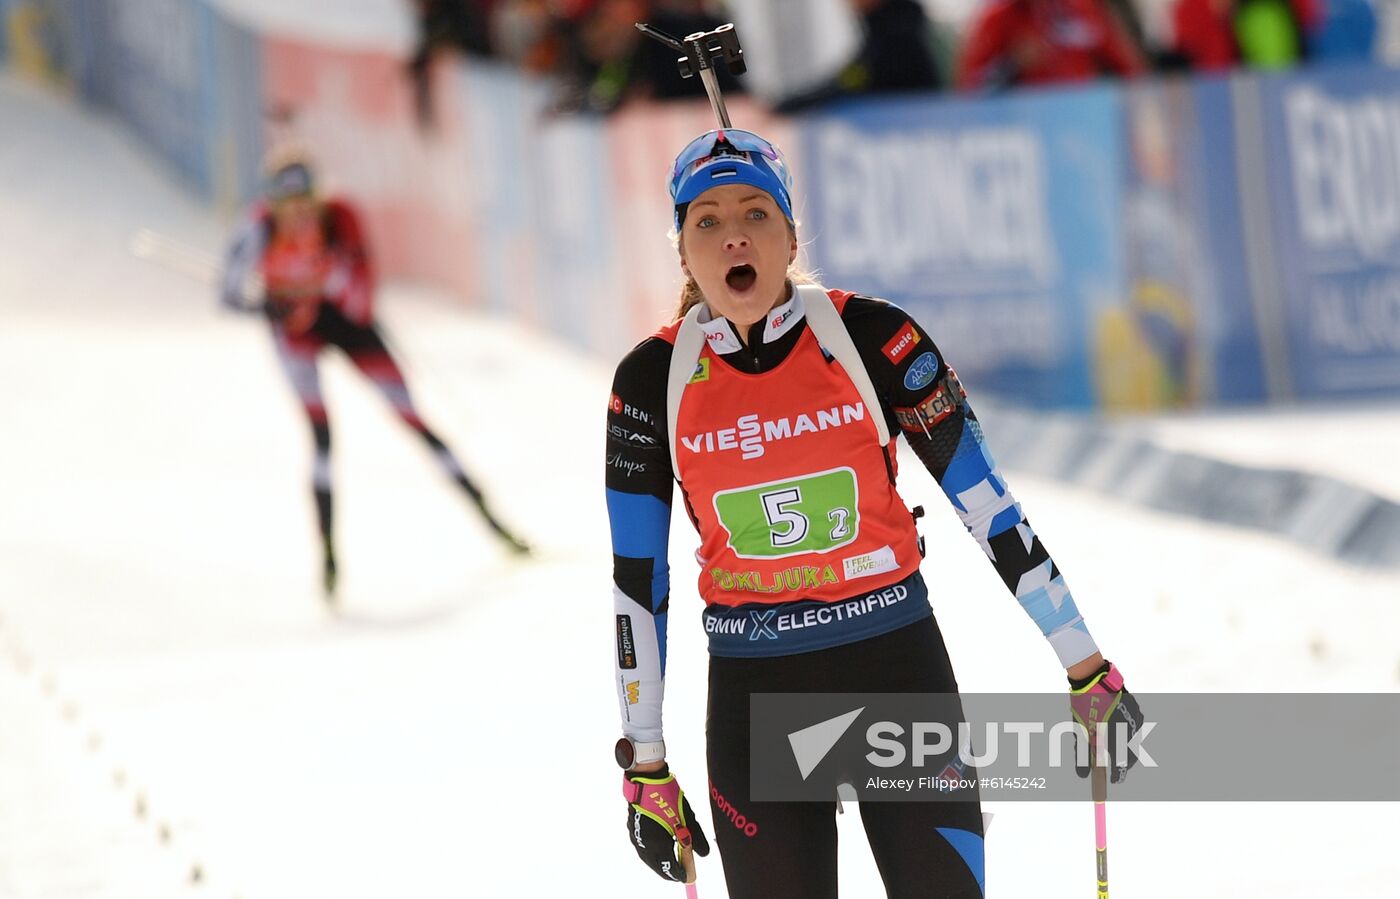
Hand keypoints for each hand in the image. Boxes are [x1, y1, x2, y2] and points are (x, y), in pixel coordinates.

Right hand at [622, 765, 709, 882]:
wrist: (646, 778)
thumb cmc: (667, 797)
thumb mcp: (687, 818)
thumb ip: (696, 838)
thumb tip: (704, 854)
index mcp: (657, 844)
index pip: (669, 868)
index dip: (680, 874)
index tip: (689, 876)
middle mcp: (643, 844)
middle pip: (657, 866)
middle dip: (669, 870)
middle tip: (681, 872)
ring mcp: (636, 836)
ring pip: (649, 858)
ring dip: (661, 861)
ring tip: (673, 861)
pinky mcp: (633, 828)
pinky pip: (644, 848)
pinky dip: (654, 852)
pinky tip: (661, 847)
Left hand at [1068, 661, 1143, 783]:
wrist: (1093, 678)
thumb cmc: (1084, 705)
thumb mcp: (1080, 731)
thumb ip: (1082, 754)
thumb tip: (1082, 776)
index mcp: (1115, 734)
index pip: (1120, 763)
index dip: (1117, 775)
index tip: (1113, 782)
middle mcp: (1129, 728)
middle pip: (1130, 754)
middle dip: (1122, 764)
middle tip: (1115, 771)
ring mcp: (1135, 718)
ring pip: (1133, 741)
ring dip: (1125, 749)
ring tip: (1116, 755)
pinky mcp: (1136, 710)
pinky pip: (1133, 728)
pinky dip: (1126, 735)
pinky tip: (1119, 736)